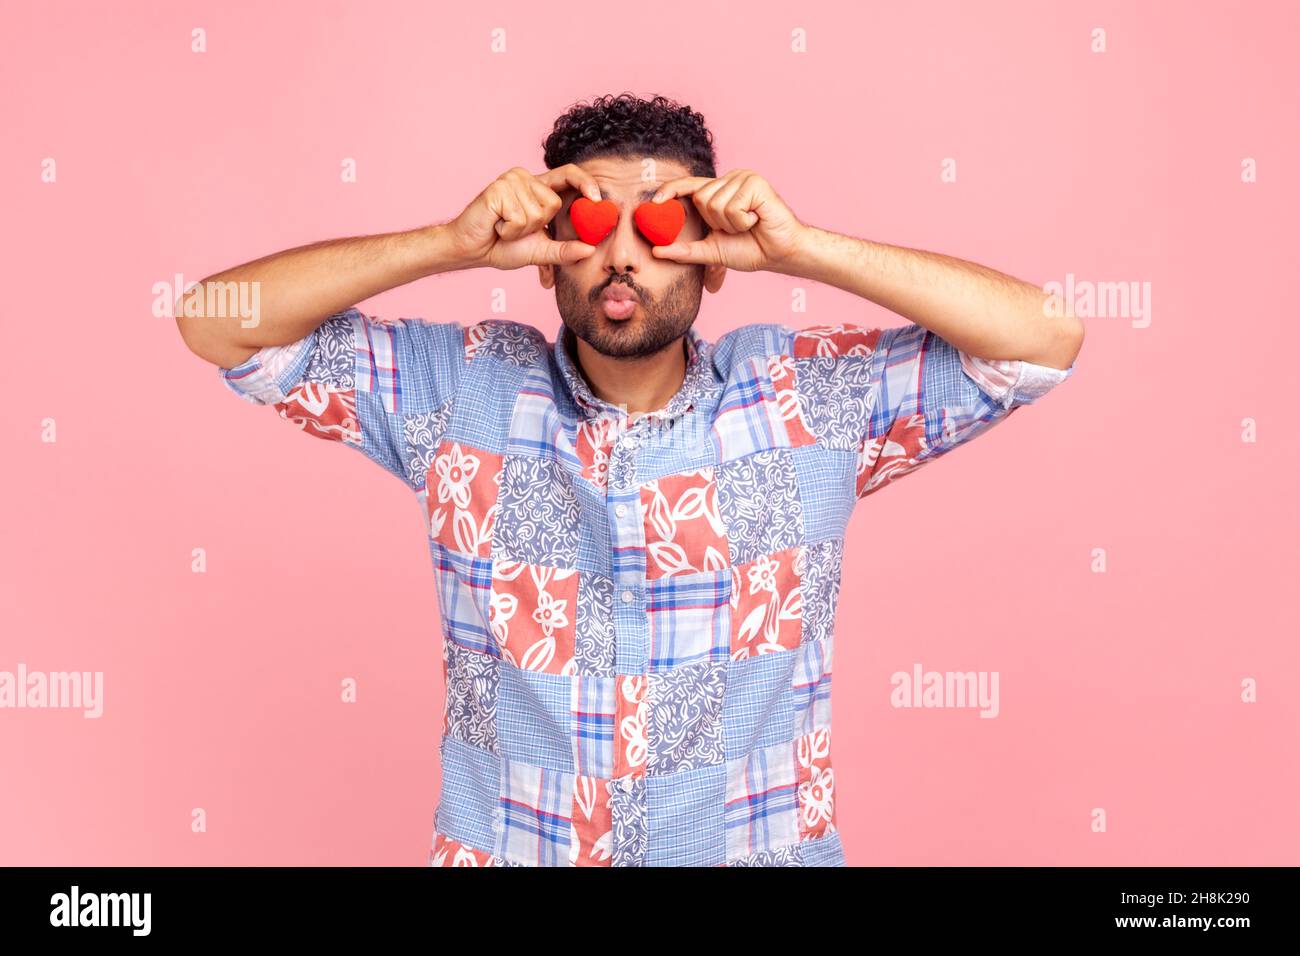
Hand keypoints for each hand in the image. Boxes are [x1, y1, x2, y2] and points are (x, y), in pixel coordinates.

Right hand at [448, 165, 602, 269]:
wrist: (472, 250)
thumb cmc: (503, 246)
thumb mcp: (541, 251)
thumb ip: (565, 251)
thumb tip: (590, 251)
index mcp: (539, 188)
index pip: (569, 174)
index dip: (585, 182)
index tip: (597, 199)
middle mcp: (526, 178)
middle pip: (552, 203)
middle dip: (537, 226)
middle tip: (517, 229)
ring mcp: (511, 180)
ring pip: (536, 213)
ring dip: (520, 230)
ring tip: (504, 227)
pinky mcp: (497, 188)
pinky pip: (518, 217)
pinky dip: (509, 230)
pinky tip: (496, 225)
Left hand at [648, 169, 808, 272]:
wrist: (780, 254)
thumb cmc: (750, 249)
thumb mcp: (711, 251)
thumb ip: (685, 251)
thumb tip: (656, 252)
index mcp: (717, 192)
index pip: (688, 185)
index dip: (671, 190)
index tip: (654, 202)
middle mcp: (729, 180)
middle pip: (701, 199)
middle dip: (716, 223)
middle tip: (738, 228)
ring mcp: (743, 178)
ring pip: (716, 203)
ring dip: (732, 224)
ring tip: (749, 224)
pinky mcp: (755, 182)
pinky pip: (733, 206)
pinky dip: (743, 221)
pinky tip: (757, 219)